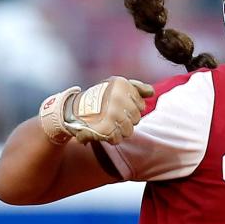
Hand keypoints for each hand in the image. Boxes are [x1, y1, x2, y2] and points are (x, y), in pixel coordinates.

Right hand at [39, 77, 153, 145]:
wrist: (72, 109)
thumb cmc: (98, 98)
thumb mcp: (116, 87)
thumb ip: (136, 88)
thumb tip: (151, 92)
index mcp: (122, 84)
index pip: (141, 106)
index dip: (131, 110)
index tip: (120, 108)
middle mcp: (118, 97)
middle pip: (136, 119)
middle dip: (126, 121)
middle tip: (113, 117)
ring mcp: (112, 113)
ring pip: (128, 130)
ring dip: (119, 130)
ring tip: (108, 124)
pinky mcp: (106, 128)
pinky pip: (117, 138)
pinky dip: (111, 138)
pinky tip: (103, 131)